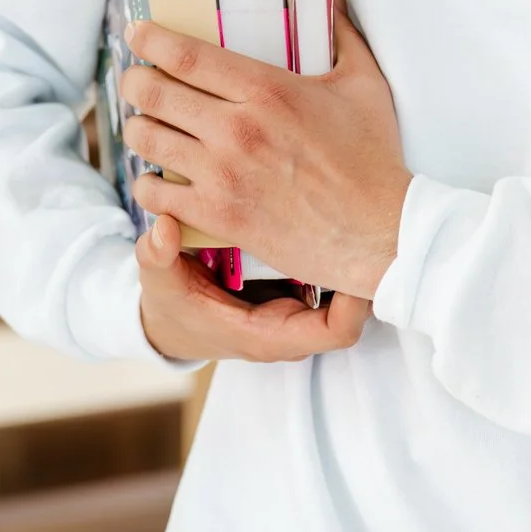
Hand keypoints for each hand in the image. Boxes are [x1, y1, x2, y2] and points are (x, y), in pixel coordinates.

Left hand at [121, 0, 411, 300]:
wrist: (378, 232)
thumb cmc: (373, 158)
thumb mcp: (364, 84)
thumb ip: (343, 37)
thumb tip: (333, 1)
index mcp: (267, 89)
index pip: (188, 55)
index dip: (152, 40)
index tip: (137, 32)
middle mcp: (236, 128)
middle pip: (156, 93)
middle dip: (135, 81)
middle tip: (134, 79)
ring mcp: (223, 174)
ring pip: (150, 141)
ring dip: (137, 128)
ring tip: (142, 125)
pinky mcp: (219, 215)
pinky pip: (158, 195)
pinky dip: (147, 184)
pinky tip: (154, 179)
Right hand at [137, 214, 372, 362]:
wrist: (168, 317)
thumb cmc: (171, 306)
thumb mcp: (159, 283)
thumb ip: (158, 259)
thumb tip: (162, 230)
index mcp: (269, 334)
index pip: (336, 332)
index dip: (358, 301)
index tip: (357, 255)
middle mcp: (292, 321)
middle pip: (353, 304)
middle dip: (363, 262)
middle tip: (372, 213)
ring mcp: (296, 303)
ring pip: (344, 281)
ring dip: (352, 245)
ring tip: (360, 198)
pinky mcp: (293, 281)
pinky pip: (328, 267)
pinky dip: (333, 238)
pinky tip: (332, 198)